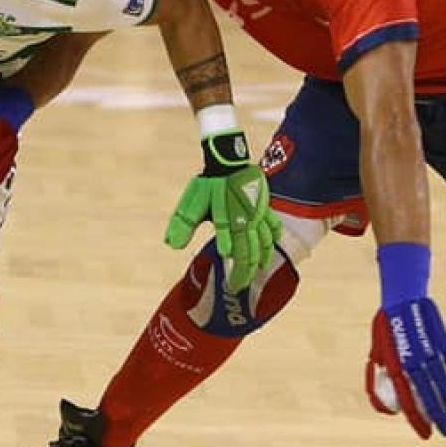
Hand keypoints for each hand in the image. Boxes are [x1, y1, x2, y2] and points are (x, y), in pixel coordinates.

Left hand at [164, 129, 281, 291]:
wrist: (227, 159)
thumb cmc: (207, 183)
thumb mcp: (191, 203)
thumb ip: (183, 224)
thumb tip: (171, 246)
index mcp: (230, 221)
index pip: (235, 253)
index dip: (236, 271)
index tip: (231, 286)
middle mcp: (247, 220)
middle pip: (250, 253)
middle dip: (246, 273)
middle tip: (238, 287)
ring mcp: (259, 213)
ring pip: (264, 242)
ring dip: (261, 259)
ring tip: (258, 272)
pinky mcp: (264, 206)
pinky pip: (273, 225)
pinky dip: (274, 237)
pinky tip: (273, 244)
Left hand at [365, 296, 445, 437]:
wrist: (401, 297)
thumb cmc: (387, 327)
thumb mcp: (377, 351)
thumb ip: (382, 375)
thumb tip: (387, 401)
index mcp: (393, 364)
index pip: (405, 399)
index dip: (416, 419)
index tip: (426, 434)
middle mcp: (410, 358)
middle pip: (425, 393)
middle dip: (437, 416)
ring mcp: (427, 348)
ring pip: (441, 380)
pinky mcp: (440, 337)